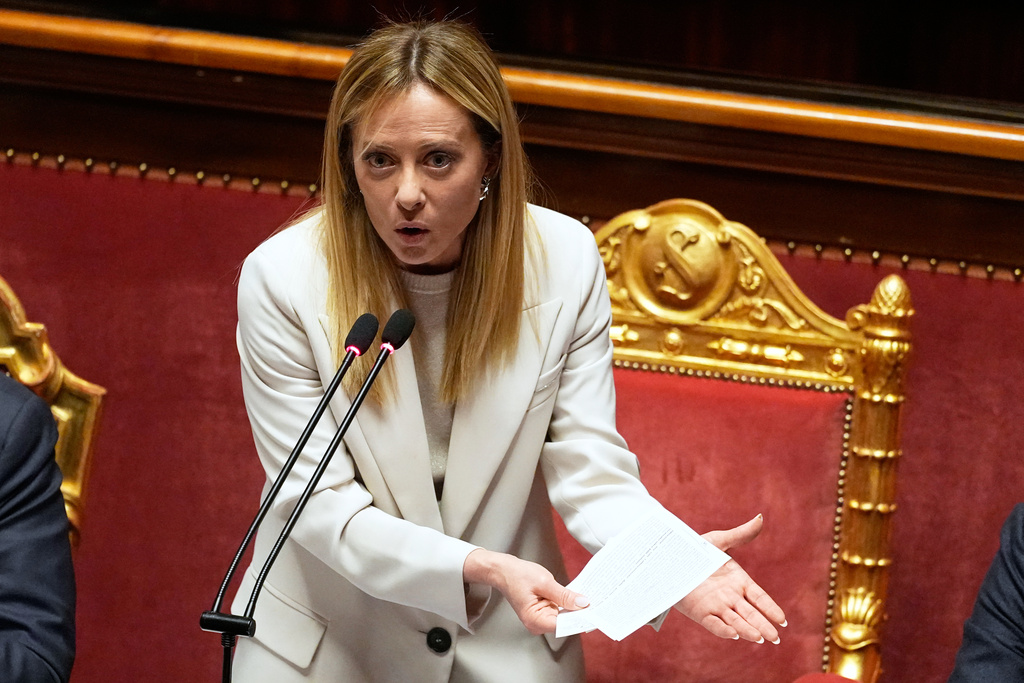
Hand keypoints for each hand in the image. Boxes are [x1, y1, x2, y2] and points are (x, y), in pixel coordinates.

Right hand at [464, 549, 587, 634]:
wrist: (503, 570)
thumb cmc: (517, 575)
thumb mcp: (544, 582)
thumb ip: (564, 595)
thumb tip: (582, 604)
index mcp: (535, 620)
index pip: (564, 625)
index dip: (580, 619)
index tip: (595, 612)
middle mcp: (537, 624)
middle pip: (565, 623)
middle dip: (580, 612)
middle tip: (597, 602)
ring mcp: (540, 619)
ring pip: (564, 617)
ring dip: (575, 608)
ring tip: (589, 597)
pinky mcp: (542, 613)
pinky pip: (559, 611)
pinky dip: (568, 604)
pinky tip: (577, 597)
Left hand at [674, 514, 786, 643]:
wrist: (669, 558)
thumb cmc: (695, 550)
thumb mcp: (719, 541)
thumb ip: (740, 534)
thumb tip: (760, 518)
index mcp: (739, 581)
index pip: (760, 598)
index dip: (771, 609)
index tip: (783, 620)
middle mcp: (730, 597)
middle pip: (751, 614)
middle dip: (764, 626)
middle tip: (776, 638)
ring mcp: (716, 606)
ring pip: (736, 621)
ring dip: (747, 630)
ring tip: (760, 638)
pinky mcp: (700, 612)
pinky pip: (714, 624)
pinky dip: (724, 630)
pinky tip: (734, 635)